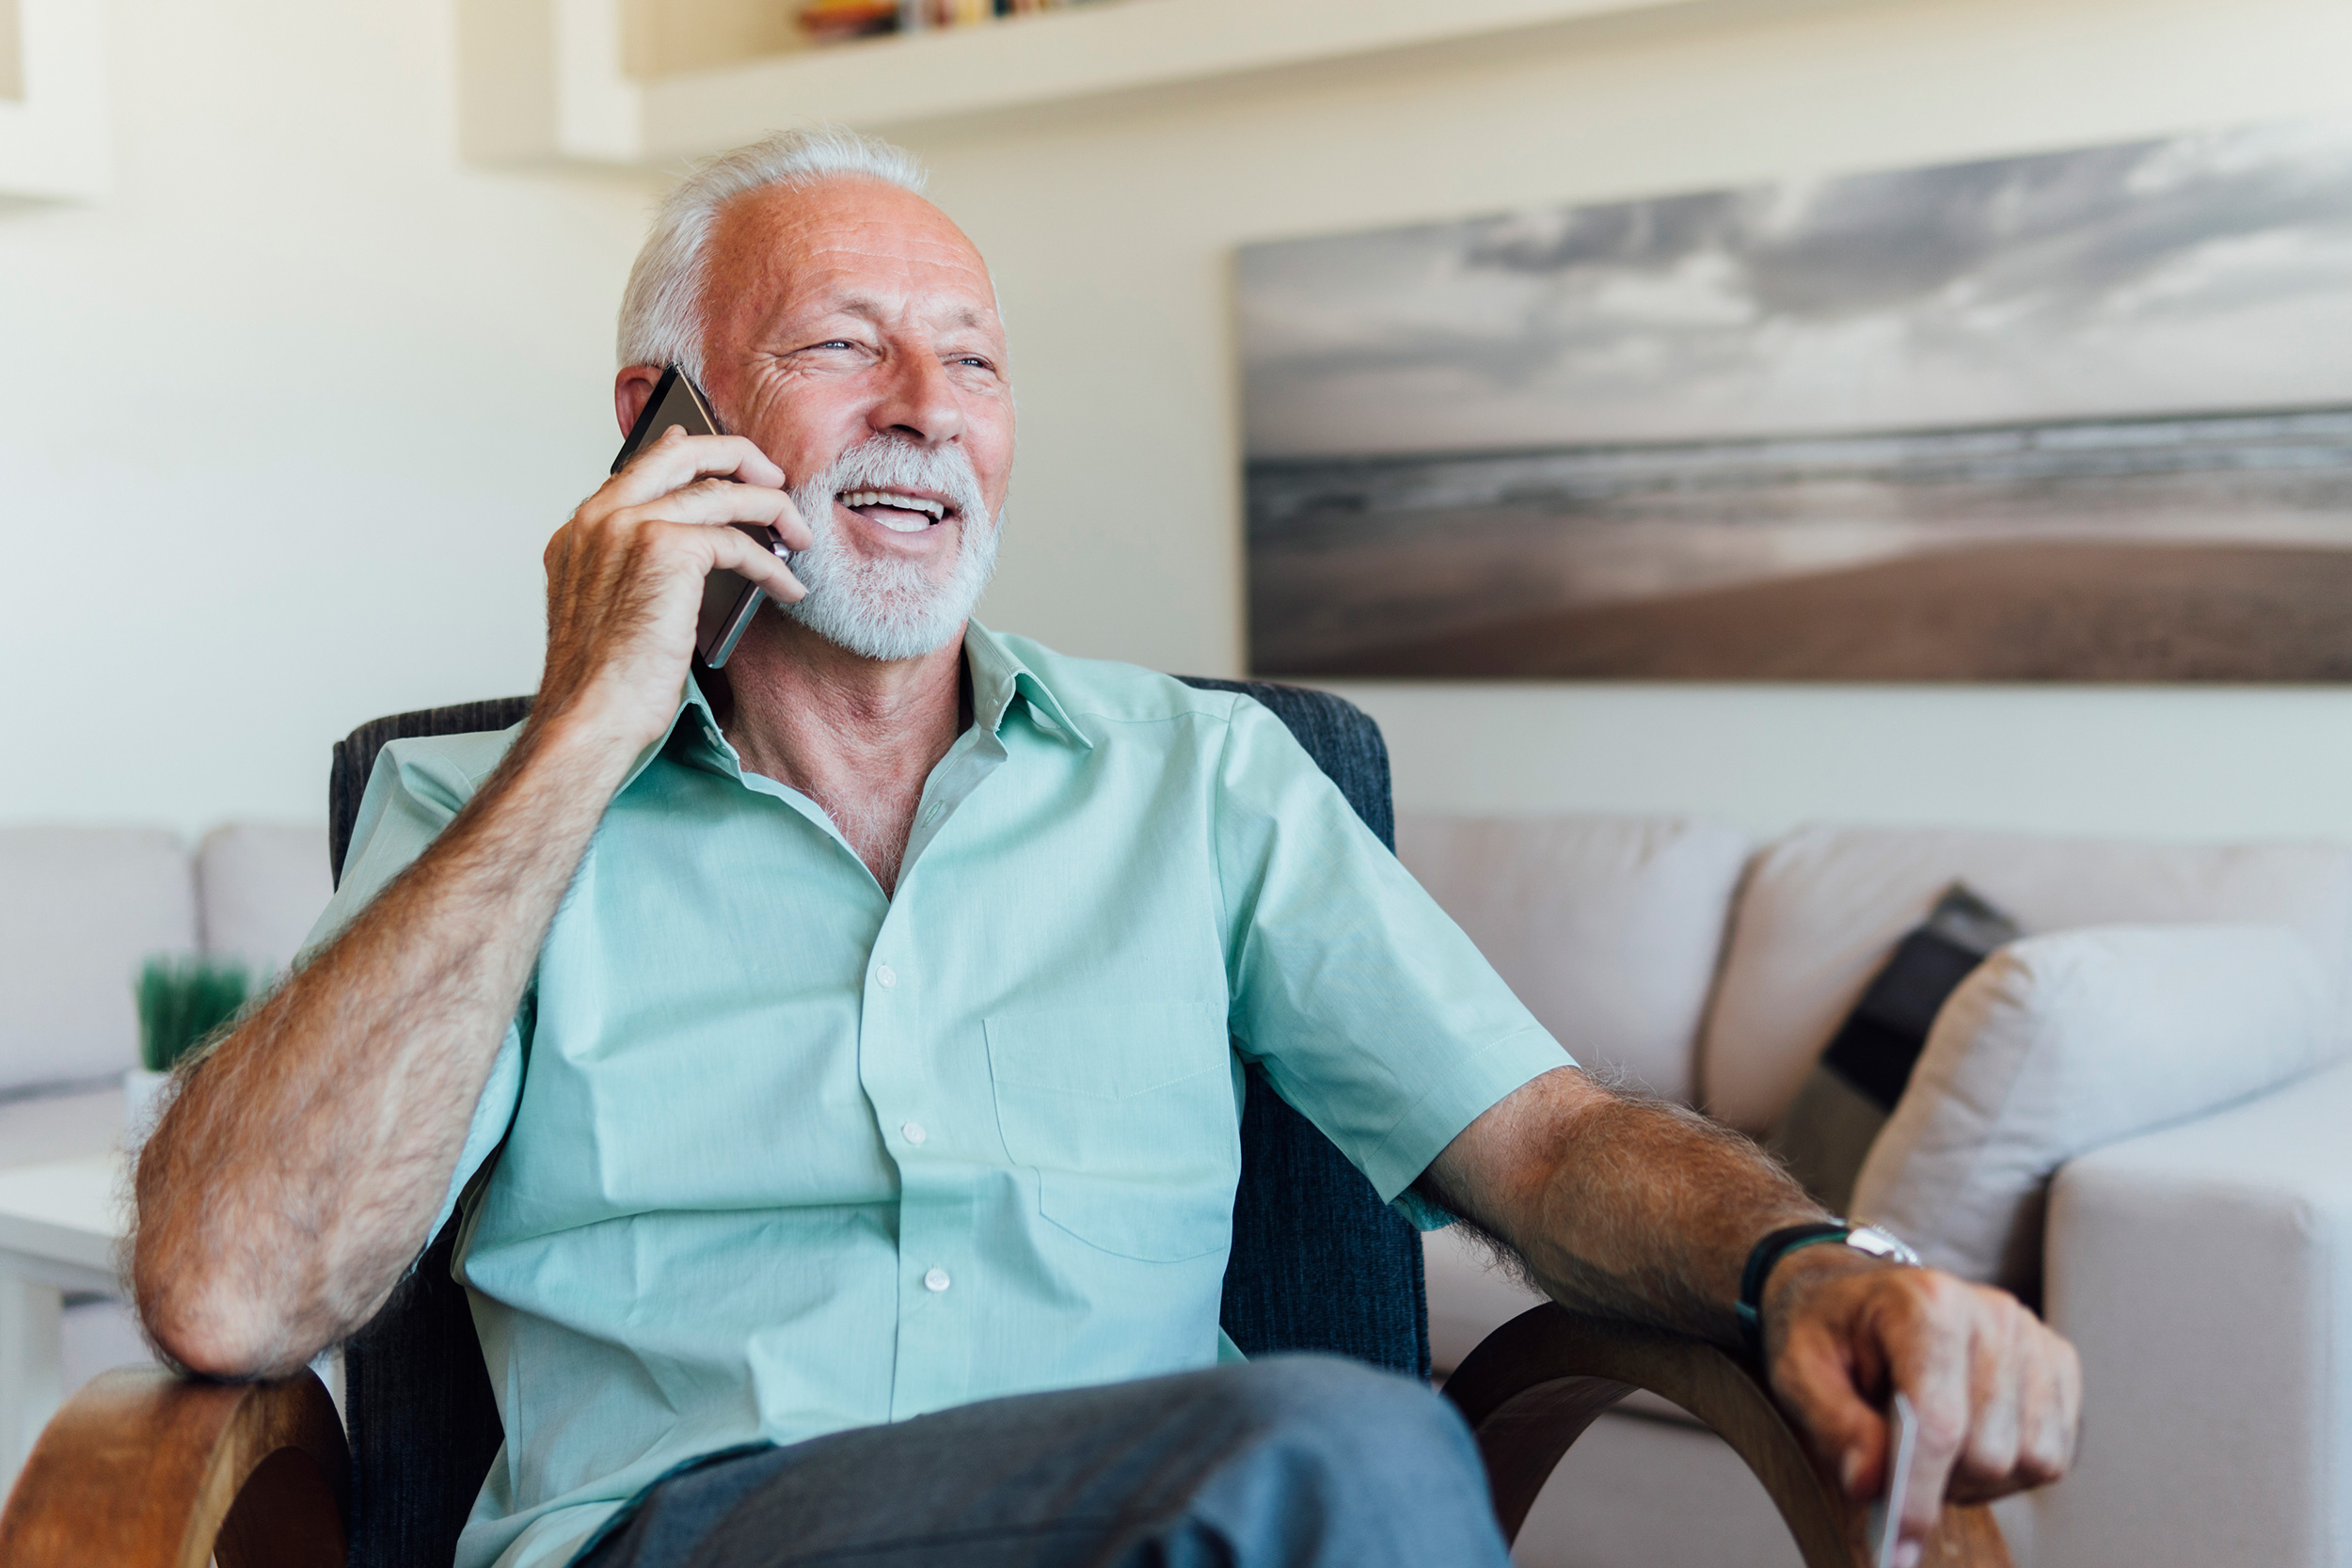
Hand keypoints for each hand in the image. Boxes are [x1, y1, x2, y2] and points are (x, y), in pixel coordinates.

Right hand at [537, 426, 811, 763]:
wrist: (591, 713)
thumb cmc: (603, 679)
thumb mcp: (607, 607)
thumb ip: (632, 565)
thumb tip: (686, 543)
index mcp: (580, 528)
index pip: (643, 465)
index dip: (693, 452)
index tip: (728, 458)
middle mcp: (600, 516)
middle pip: (682, 452)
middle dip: (739, 455)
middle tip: (773, 479)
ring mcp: (630, 526)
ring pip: (720, 492)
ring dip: (772, 510)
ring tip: (798, 535)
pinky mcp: (666, 548)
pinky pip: (738, 541)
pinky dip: (771, 564)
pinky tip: (787, 585)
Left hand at [1764, 1251, 2080, 1562]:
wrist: (1857, 1295)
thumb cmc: (1828, 1331)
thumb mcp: (1798, 1372)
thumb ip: (1834, 1427)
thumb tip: (1870, 1485)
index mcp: (1925, 1303)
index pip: (1938, 1422)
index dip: (1918, 1492)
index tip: (1899, 1544)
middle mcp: (1992, 1313)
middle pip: (1987, 1451)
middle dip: (1937, 1482)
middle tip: (1894, 1465)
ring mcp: (2032, 1337)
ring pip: (2029, 1460)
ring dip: (1975, 1479)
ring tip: (1929, 1449)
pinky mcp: (2058, 1364)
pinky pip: (2053, 1455)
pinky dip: (2010, 1470)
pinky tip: (1966, 1441)